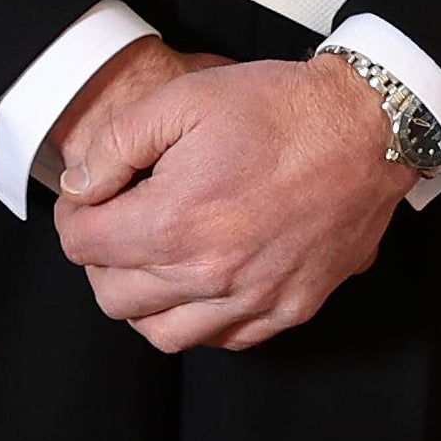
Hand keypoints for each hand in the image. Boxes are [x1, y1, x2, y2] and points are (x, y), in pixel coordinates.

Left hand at [47, 53, 411, 351]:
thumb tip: (79, 186)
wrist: (366, 127)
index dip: (74, 217)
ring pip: (164, 335)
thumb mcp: (181, 99)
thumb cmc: (278, 110)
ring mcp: (255, 300)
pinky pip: (224, 340)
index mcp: (175, 223)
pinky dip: (199, 320)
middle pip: (115, 298)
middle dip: (100, 260)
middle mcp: (211, 276)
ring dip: (144, 301)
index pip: (85, 246)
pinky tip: (201, 282)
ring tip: (151, 260)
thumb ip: (114, 146)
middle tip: (113, 226)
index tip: (87, 200)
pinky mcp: (291, 308)